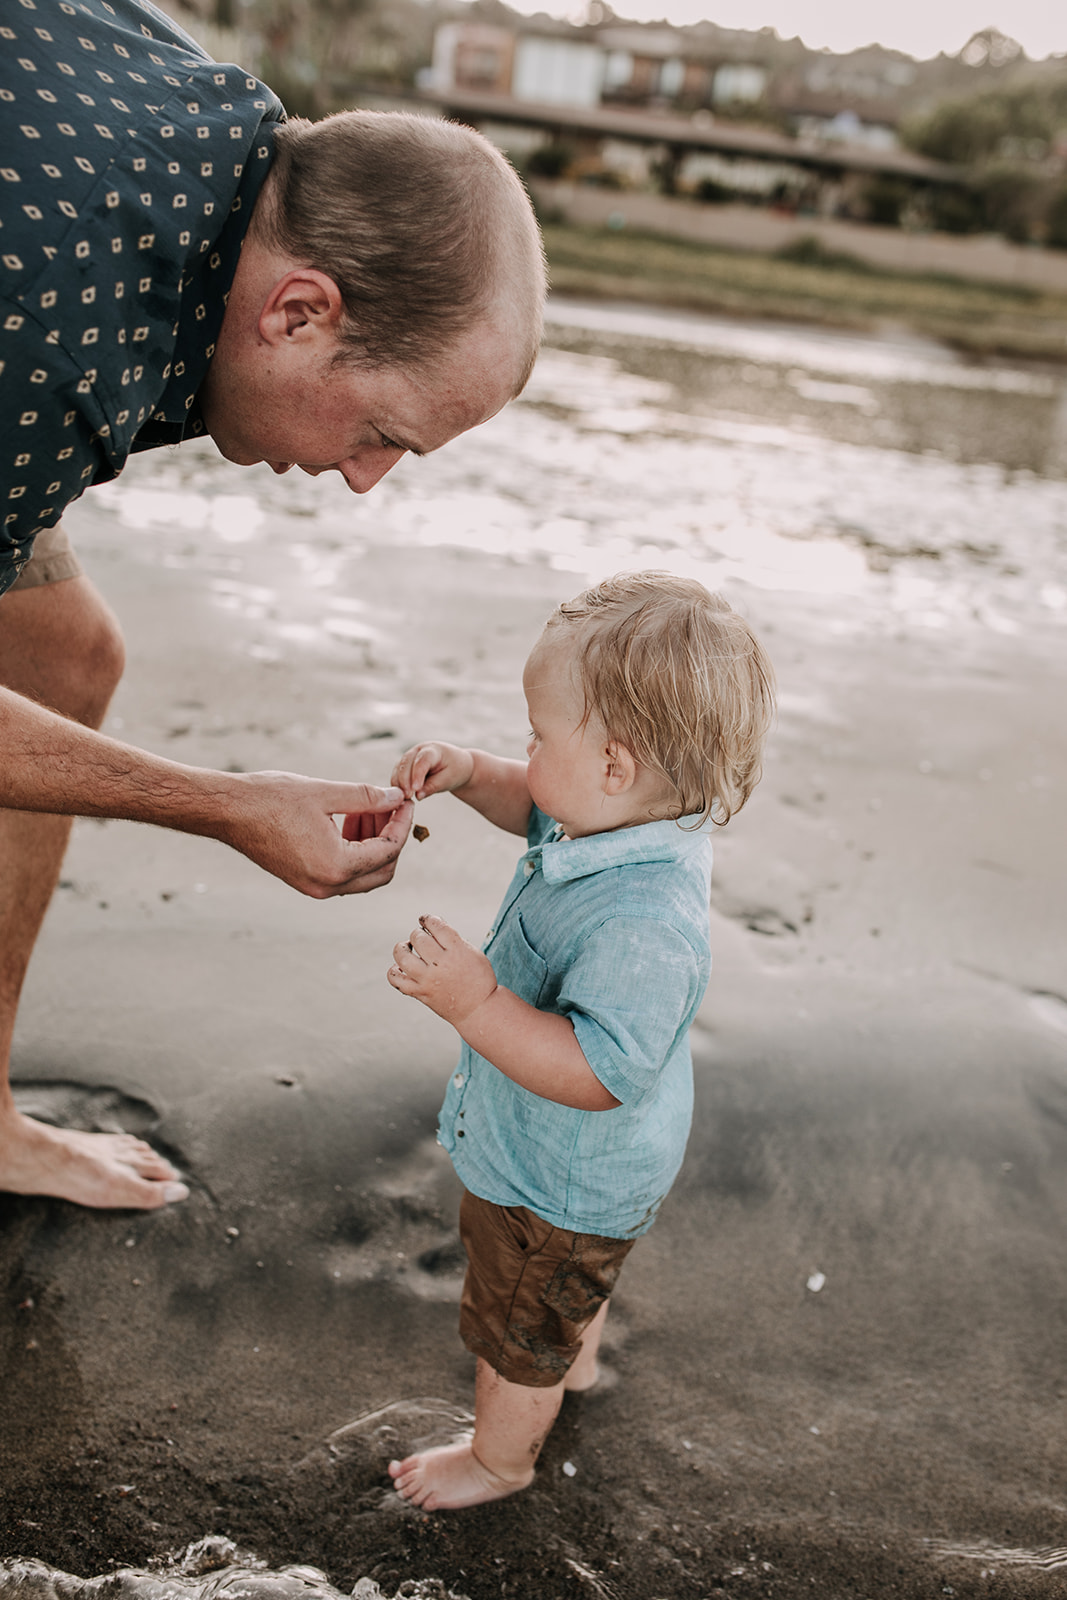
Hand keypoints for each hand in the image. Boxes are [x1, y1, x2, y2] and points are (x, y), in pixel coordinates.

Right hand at [217, 772, 412, 897]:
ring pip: (364, 876)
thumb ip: (367, 798)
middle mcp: (327, 885)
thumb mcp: (325, 793)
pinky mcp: (304, 882)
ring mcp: (314, 888)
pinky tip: (348, 821)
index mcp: (336, 865)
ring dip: (373, 845)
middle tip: (390, 807)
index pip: (389, 850)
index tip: (405, 801)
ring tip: (367, 810)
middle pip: (382, 871)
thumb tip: (397, 799)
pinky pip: (343, 874)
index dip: (402, 823)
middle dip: (392, 838)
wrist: (227, 811)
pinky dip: (354, 851)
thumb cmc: (271, 798)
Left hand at [388, 913, 495, 1022]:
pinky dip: (394, 970)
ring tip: (408, 948)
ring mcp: (428, 979)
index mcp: (457, 951)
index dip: (428, 919)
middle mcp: (441, 964)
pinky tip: (402, 967)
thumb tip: (431, 926)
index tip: (427, 920)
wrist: (479, 1009)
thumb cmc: (479, 979)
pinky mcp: (419, 993)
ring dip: (402, 948)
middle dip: (419, 934)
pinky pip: (396, 979)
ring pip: (402, 956)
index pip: (436, 925)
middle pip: (418, 938)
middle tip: (423, 938)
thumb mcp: (473, 953)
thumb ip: (453, 939)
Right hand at [392, 742, 473, 800]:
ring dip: (399, 784)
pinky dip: (397, 785)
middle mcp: (419, 750)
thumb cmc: (455, 770)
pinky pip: (397, 774)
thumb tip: (418, 795)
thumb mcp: (449, 779)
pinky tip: (400, 797)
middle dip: (405, 780)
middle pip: (406, 763)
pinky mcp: (405, 766)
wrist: (456, 766)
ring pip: (399, 768)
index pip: (422, 760)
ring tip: (403, 799)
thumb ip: (434, 786)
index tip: (415, 789)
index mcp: (433, 749)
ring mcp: (410, 757)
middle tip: (407, 796)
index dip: (417, 774)